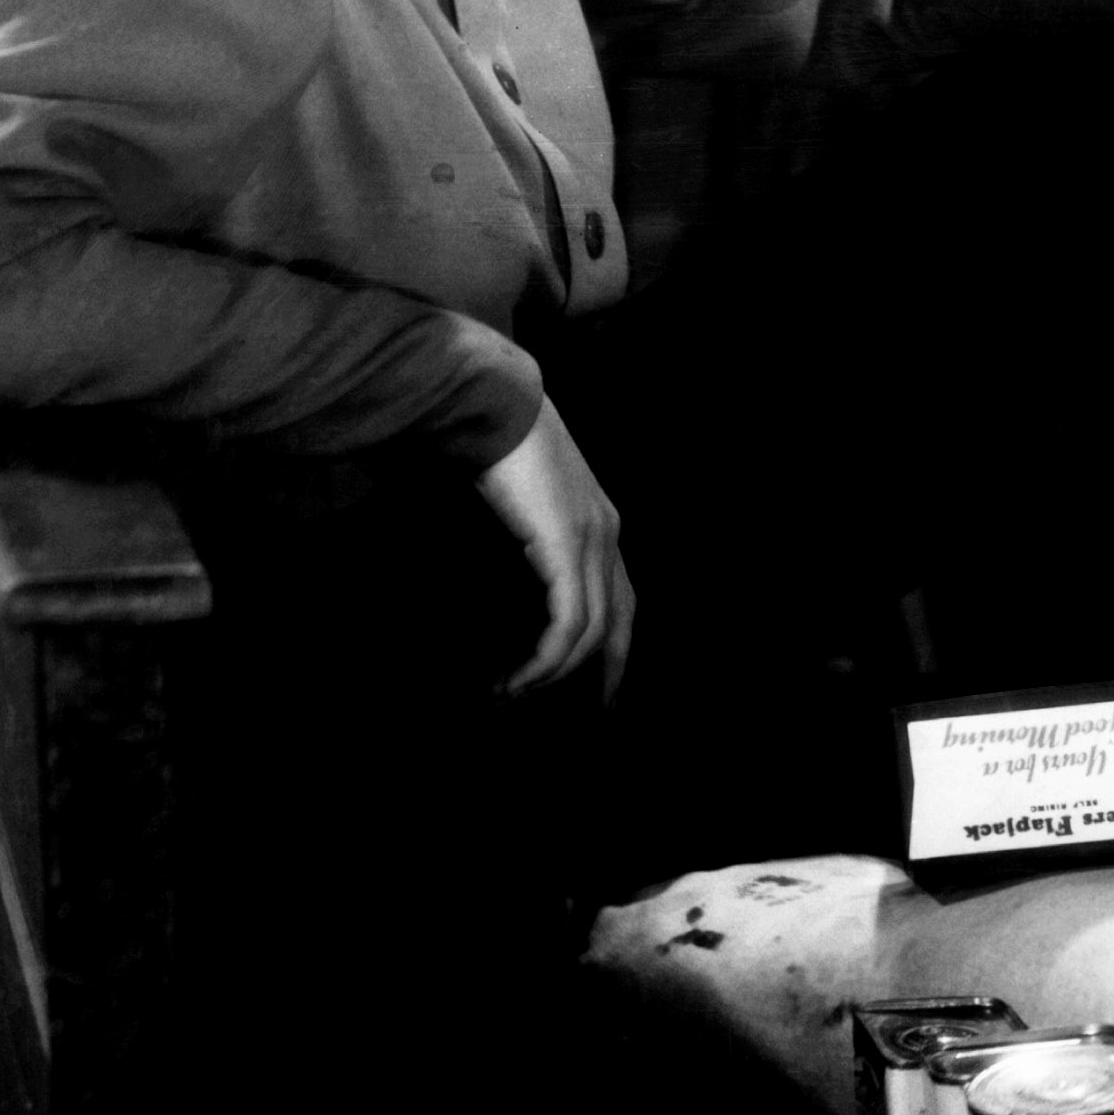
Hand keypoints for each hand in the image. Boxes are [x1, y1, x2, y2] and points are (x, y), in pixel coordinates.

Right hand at [473, 400, 635, 696]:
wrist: (491, 400)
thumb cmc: (491, 441)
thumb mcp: (518, 499)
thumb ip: (525, 535)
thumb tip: (506, 571)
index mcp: (600, 521)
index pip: (622, 597)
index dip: (614, 646)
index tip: (600, 686)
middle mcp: (607, 533)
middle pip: (620, 621)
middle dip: (605, 673)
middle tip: (584, 714)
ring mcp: (592, 539)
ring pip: (592, 631)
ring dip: (554, 673)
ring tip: (516, 695)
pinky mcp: (567, 545)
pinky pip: (569, 622)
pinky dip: (545, 659)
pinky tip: (520, 678)